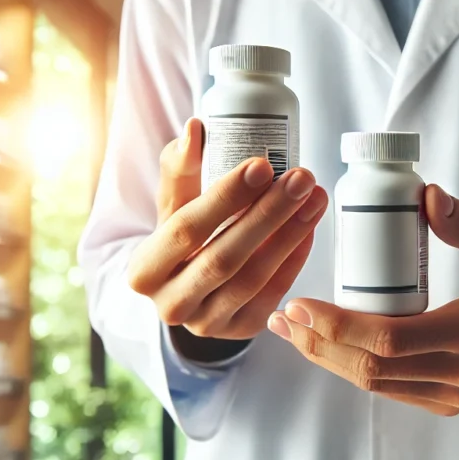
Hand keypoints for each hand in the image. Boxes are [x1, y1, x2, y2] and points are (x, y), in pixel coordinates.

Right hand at [126, 118, 327, 342]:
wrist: (187, 287)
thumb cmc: (180, 236)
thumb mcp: (172, 203)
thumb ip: (180, 166)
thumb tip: (196, 128)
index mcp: (144, 272)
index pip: (186, 230)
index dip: (226, 197)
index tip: (262, 164)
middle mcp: (171, 306)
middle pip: (224, 258)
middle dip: (268, 214)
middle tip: (301, 177)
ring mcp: (207, 324)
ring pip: (254, 278)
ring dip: (290, 234)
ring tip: (314, 197)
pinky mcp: (241, 331)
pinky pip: (274, 294)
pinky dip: (295, 258)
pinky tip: (309, 226)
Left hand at [267, 185, 458, 415]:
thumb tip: (427, 198)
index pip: (392, 340)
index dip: (340, 326)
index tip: (302, 303)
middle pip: (374, 368)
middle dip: (322, 344)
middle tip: (286, 316)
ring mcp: (452, 396)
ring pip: (375, 383)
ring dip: (328, 358)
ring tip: (291, 329)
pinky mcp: (443, 403)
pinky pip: (387, 388)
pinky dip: (350, 366)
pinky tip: (323, 345)